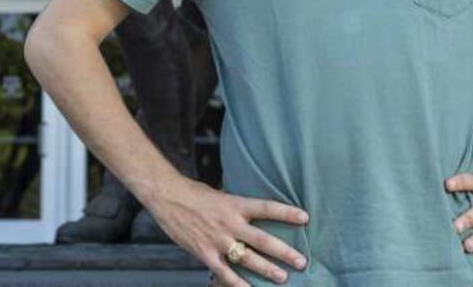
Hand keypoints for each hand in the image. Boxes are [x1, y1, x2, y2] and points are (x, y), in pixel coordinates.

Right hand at [147, 176, 307, 285]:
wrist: (167, 196)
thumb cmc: (194, 193)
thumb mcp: (220, 194)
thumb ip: (235, 207)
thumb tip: (250, 213)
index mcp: (235, 204)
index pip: (267, 207)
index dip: (286, 213)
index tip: (305, 218)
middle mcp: (230, 223)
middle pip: (263, 239)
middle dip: (284, 252)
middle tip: (301, 261)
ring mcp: (218, 240)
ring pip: (248, 258)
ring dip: (267, 270)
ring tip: (283, 278)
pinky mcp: (204, 253)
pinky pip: (224, 273)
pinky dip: (237, 284)